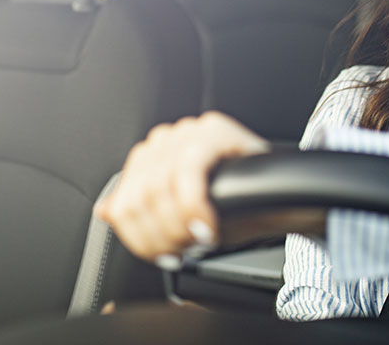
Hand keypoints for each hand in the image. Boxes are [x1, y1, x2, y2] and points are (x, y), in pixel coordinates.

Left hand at [96, 111, 269, 266]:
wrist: (283, 196)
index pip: (124, 202)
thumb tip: (106, 211)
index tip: (163, 256)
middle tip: (184, 252)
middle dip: (160, 236)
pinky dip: (195, 208)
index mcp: (151, 158)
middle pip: (137, 199)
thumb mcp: (180, 216)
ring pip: (158, 188)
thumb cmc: (234, 206)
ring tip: (199, 240)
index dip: (140, 238)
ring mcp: (188, 132)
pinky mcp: (213, 132)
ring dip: (178, 226)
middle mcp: (164, 141)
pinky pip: (189, 173)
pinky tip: (209, 227)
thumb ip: (142, 211)